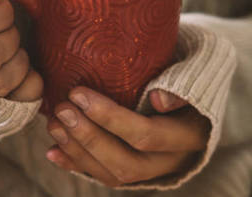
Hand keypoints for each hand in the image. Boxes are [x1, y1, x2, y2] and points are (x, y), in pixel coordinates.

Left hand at [46, 88, 209, 186]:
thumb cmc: (190, 77)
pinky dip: (77, 165)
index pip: (147, 134)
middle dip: (89, 138)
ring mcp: (154, 171)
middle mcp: (172, 161)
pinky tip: (54, 151)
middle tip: (62, 110)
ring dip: (78, 151)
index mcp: (190, 135)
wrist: (197, 99)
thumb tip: (159, 99)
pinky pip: (105, 176)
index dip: (110, 118)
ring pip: (114, 174)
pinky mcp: (136, 173)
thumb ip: (179, 85)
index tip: (78, 94)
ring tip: (53, 125)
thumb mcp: (195, 75)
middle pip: (126, 162)